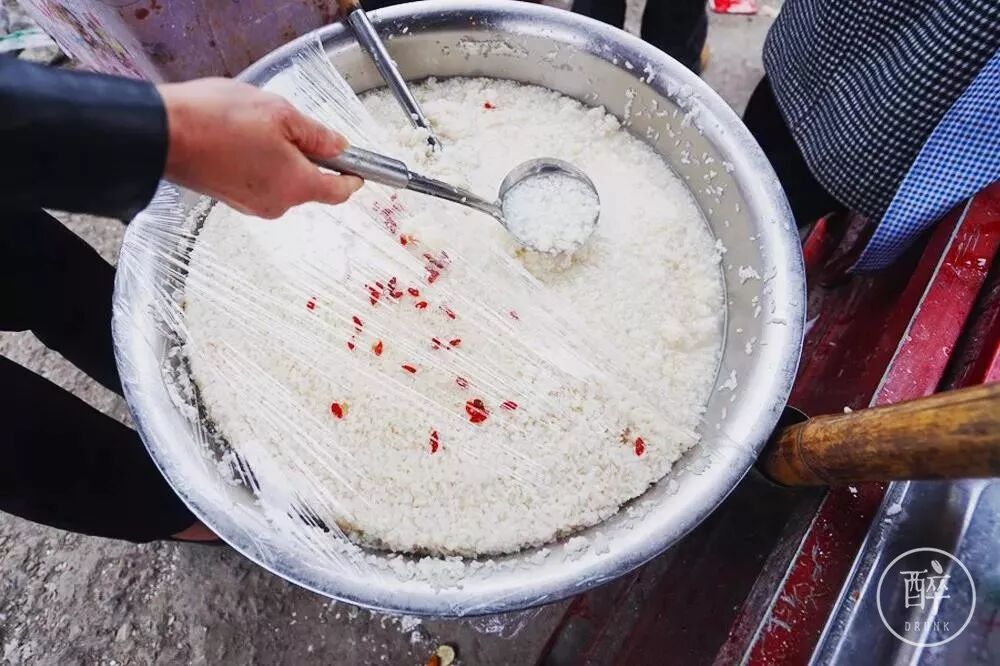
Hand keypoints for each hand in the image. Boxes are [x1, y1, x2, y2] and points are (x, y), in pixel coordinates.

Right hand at [157, 78, 363, 218]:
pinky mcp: (231, 198)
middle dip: (309, 157)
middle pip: (308, 184)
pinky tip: (241, 139)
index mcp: (297, 186)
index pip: (338, 191)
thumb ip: (316, 134)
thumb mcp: (281, 114)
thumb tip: (338, 145)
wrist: (163, 134)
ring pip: (282, 180)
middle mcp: (277, 204)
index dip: (352, 179)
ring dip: (281, 157)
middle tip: (294, 127)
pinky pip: (259, 180)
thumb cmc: (217, 122)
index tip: (360, 171)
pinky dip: (260, 162)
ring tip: (257, 127)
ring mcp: (251, 204)